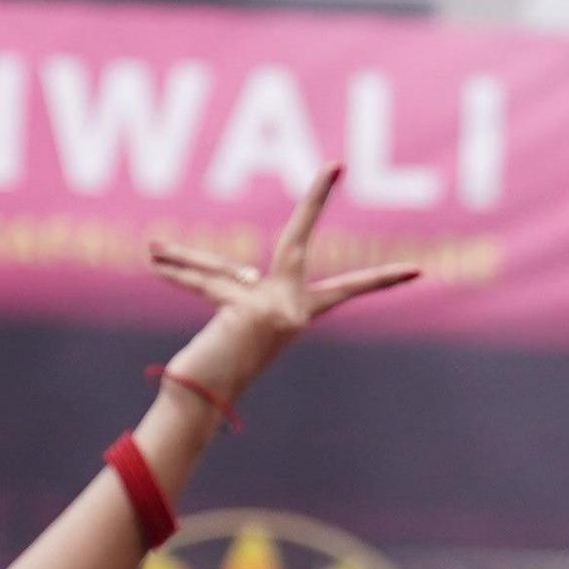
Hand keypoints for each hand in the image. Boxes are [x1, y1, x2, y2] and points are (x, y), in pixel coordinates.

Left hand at [143, 165, 420, 398]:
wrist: (204, 404)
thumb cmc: (220, 370)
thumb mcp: (236, 321)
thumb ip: (237, 287)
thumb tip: (224, 269)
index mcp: (299, 314)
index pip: (346, 291)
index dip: (381, 282)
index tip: (418, 273)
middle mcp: (291, 309)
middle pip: (299, 241)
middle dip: (316, 200)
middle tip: (335, 164)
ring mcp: (270, 308)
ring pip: (218, 272)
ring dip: (179, 262)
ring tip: (150, 249)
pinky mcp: (245, 310)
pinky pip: (198, 282)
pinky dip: (169, 271)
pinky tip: (151, 257)